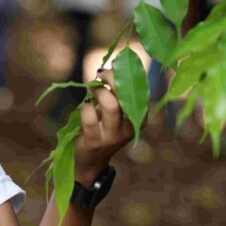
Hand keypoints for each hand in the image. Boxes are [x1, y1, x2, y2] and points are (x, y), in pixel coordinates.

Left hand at [73, 69, 133, 184]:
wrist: (90, 159)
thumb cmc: (101, 127)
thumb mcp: (113, 111)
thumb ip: (115, 93)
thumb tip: (110, 68)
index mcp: (139, 116)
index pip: (139, 89)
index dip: (127, 73)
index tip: (115, 65)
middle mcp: (130, 126)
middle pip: (125, 94)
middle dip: (111, 78)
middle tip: (100, 75)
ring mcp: (114, 135)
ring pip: (111, 105)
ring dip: (98, 91)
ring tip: (92, 89)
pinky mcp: (96, 140)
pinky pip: (90, 116)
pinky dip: (85, 107)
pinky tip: (85, 107)